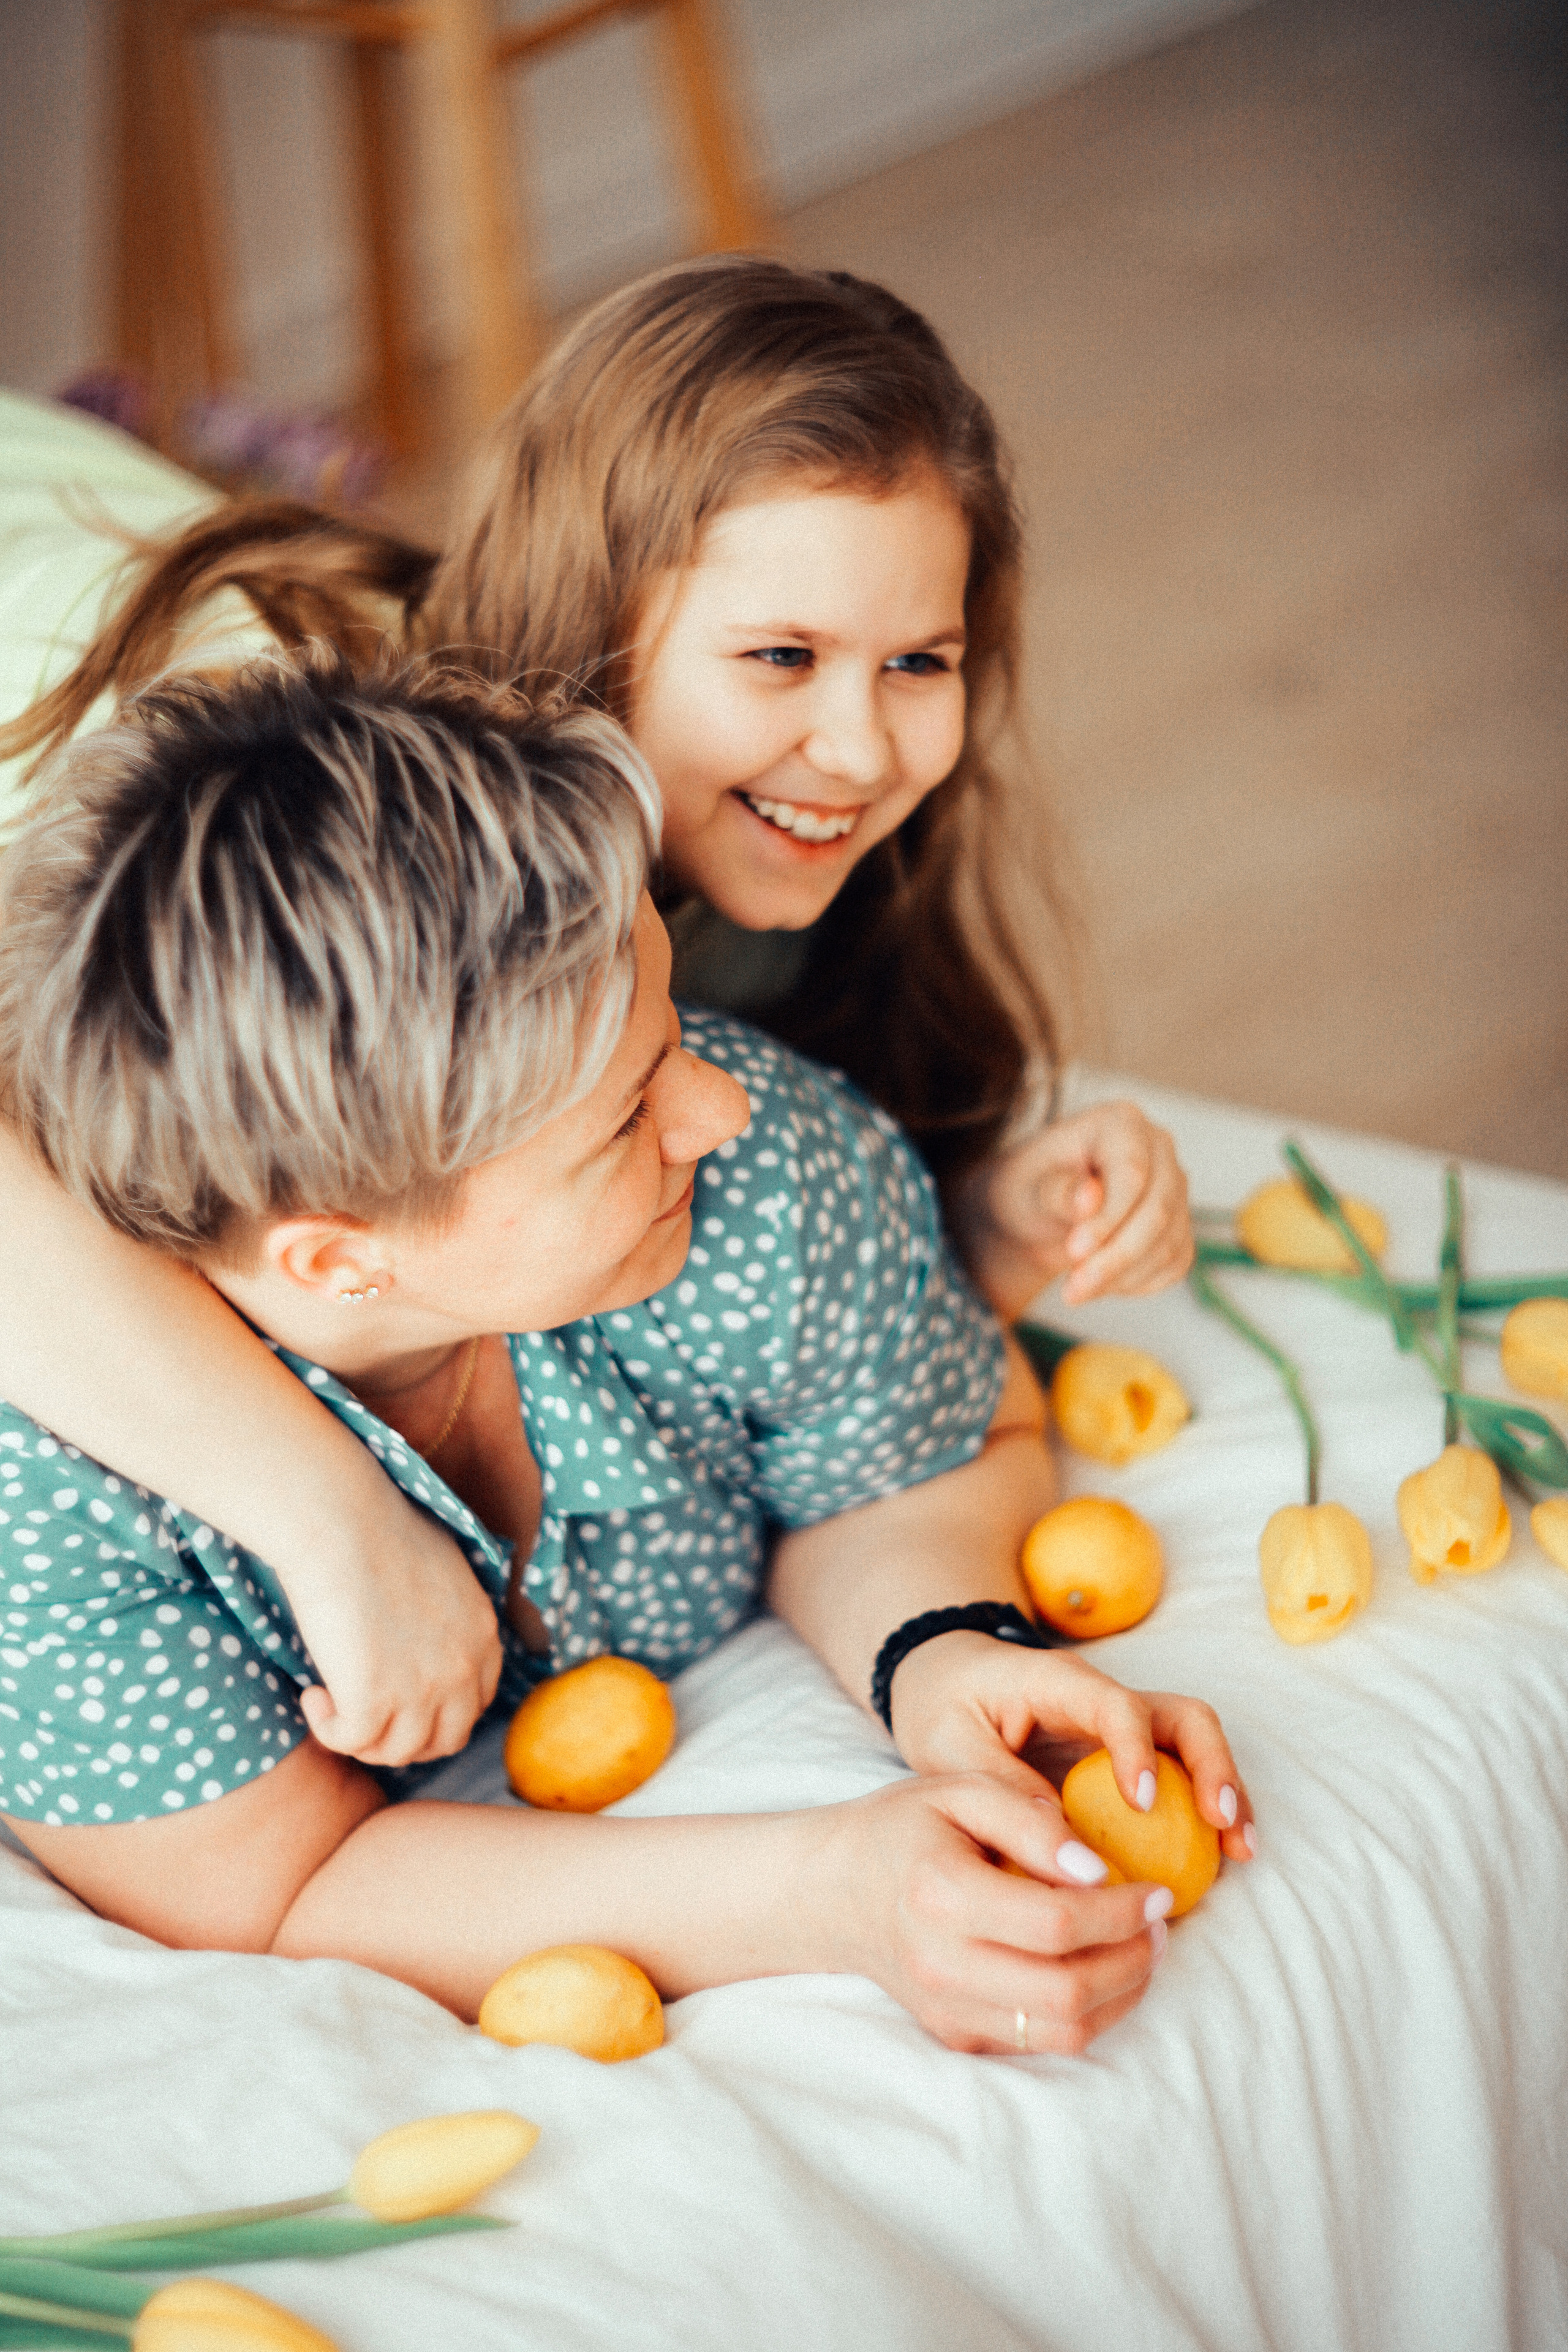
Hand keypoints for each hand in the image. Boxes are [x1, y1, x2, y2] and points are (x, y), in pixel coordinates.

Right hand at [291, 1511, 503, 1768]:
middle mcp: (464, 1668)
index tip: (400, 1701)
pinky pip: (351, 1743)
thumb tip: (423, 1643)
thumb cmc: (379, 1530)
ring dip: (362, 1738)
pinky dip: (328, 1728)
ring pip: (397, 1752)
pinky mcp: (375, 1701)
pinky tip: (312, 1695)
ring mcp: (423, 1690)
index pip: (476, 1704)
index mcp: (483, 1634)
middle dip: (403, 1738)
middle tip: (365, 1715)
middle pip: (443, 1741)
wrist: (343, 1523)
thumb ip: (447, 1615)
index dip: (436, 1713)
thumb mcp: (442, 1571)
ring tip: (332, 1702)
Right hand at [812, 1769, 1170, 2053]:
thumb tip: (1098, 1869)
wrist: (833, 1891)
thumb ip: (1031, 1819)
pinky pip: (1039, 2044)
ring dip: (1120, 1997)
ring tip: (1140, 1951)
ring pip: (1062, 2033)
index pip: (1056, 1923)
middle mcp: (941, 1964)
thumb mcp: (960, 1791)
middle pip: (1067, 1992)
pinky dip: (1086, 2016)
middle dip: (1133, 1962)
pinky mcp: (954, 2035)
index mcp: (941, 1894)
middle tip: (1159, 1926)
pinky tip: (1098, 1971)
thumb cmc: (904, 1828)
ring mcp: (946, 2009)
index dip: (1122, 1912)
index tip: (1157, 1891)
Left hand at [887, 1631, 1256, 1868]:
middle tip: (1223, 1825)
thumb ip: (998, 1784)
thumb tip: (1061, 1839)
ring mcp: (1123, 1725)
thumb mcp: (947, 1744)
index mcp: (1057, 1683)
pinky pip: (1180, 1774)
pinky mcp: (1127, 1754)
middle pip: (1181, 1715)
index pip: (1115, 1705)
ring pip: (1193, 1744)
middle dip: (1212, 1767)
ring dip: (1223, 1792)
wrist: (943, 1680)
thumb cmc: (943, 1705)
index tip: (1143, 1803)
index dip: (1135, 1751)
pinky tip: (1219, 1856)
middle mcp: (1102, 1698)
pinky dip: (1205, 1810)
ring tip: (1240, 1850)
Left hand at [957, 1103, 1192, 1320]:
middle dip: (1115, 1258)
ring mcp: (1174, 1188)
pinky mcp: (1179, 1225)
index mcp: (1121, 1123)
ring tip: (1075, 1290)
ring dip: (1122, 1276)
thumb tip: (1090, 1197)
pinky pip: (1173, 1263)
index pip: (1132, 1173)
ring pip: (1168, 1243)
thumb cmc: (1030, 1188)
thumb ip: (1057, 1191)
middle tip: (1073, 1290)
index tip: (1074, 1251)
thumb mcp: (1026, 1187)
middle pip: (1157, 1211)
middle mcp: (1159, 1149)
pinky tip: (1101, 1281)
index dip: (1108, 1218)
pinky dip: (1136, 1282)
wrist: (1039, 1213)